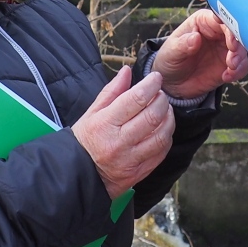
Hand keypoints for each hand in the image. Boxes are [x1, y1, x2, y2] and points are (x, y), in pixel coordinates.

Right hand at [71, 66, 173, 198]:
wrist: (79, 175)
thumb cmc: (85, 141)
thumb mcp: (92, 113)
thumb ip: (111, 91)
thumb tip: (127, 71)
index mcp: (105, 124)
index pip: (135, 99)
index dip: (150, 85)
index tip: (156, 78)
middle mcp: (119, 143)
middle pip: (153, 116)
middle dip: (162, 100)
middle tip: (160, 94)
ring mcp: (131, 160)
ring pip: (162, 136)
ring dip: (169, 119)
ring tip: (165, 110)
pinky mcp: (139, 173)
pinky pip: (161, 153)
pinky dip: (166, 138)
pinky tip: (162, 130)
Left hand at [154, 9, 247, 100]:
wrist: (171, 83)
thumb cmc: (169, 59)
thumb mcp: (171, 52)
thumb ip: (183, 45)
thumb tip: (195, 37)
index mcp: (203, 21)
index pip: (221, 17)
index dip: (229, 25)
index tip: (230, 38)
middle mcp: (218, 32)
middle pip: (237, 32)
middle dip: (238, 45)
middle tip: (232, 57)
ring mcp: (225, 48)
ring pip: (242, 49)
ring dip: (240, 59)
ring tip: (230, 68)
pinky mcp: (229, 64)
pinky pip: (241, 66)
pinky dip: (238, 72)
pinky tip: (226, 77)